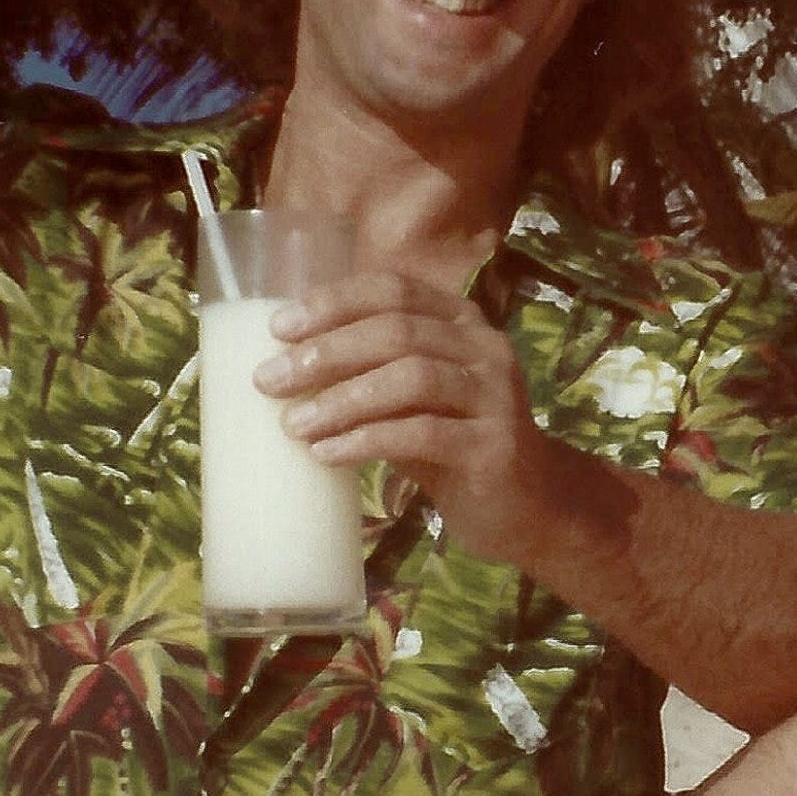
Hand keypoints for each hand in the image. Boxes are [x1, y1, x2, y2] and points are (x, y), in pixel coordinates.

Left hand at [256, 271, 556, 565]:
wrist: (527, 505)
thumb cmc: (454, 444)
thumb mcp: (412, 399)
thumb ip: (369, 372)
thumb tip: (283, 365)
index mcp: (461, 321)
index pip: (393, 290)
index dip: (334, 303)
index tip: (278, 327)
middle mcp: (484, 346)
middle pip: (397, 330)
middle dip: (326, 352)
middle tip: (269, 380)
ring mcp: (496, 395)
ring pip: (410, 378)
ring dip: (342, 398)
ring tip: (294, 424)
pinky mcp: (494, 445)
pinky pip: (423, 433)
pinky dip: (368, 440)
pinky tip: (328, 454)